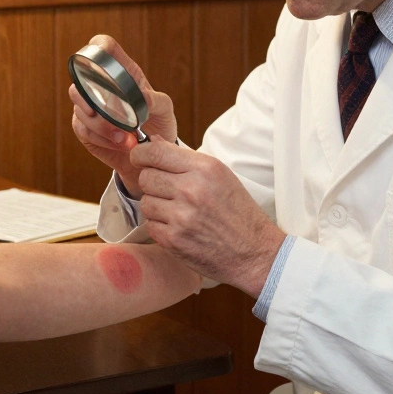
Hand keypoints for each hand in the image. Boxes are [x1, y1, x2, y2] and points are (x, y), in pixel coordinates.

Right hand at [68, 34, 177, 196]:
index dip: (98, 46)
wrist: (151, 154)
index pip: (104, 47)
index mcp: (122, 72)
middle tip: (105, 114)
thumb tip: (143, 97)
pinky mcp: (85, 127)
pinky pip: (82, 129)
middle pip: (80, 78)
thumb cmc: (158, 124)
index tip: (99, 56)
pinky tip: (117, 143)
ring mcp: (90, 106)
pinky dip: (100, 138)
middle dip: (89, 98)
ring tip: (124, 138)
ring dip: (102, 126)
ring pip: (80, 108)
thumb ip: (157, 100)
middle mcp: (101, 85)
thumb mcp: (165, 110)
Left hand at [131, 141, 285, 297]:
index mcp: (205, 168)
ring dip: (156, 206)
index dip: (141, 153)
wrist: (253, 252)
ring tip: (177, 211)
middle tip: (166, 190)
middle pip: (146, 176)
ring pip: (145, 202)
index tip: (139, 157)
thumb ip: (185, 159)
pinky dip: (160, 227)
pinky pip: (150, 225)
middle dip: (151, 182)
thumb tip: (153, 142)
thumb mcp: (220, 176)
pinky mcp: (173, 240)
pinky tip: (178, 227)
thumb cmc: (237, 212)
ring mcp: (181, 216)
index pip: (156, 151)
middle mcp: (191, 189)